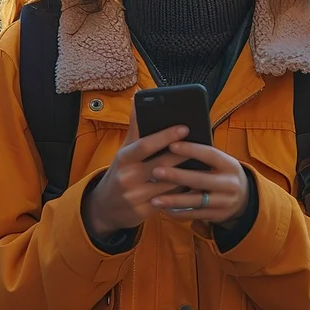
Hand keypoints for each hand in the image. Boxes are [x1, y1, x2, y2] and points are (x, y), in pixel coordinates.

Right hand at [82, 105, 191, 239]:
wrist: (105, 207)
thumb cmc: (121, 171)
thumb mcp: (124, 150)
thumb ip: (135, 127)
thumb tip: (137, 97)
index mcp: (123, 158)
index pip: (145, 145)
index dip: (165, 136)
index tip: (185, 127)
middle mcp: (127, 177)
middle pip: (161, 164)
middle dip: (183, 155)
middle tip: (203, 145)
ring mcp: (135, 196)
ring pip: (168, 184)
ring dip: (187, 175)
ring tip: (204, 164)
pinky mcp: (142, 212)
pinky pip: (168, 201)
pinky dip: (182, 193)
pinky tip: (195, 185)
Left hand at [147, 143, 250, 227]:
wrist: (244, 199)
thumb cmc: (223, 173)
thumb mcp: (221, 163)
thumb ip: (203, 156)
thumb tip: (175, 142)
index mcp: (230, 165)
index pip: (210, 155)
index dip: (191, 150)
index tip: (171, 145)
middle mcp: (229, 184)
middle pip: (200, 179)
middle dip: (177, 176)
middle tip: (156, 171)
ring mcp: (224, 202)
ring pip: (195, 201)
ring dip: (174, 200)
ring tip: (154, 199)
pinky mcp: (217, 216)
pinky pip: (194, 215)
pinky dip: (178, 213)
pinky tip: (164, 209)